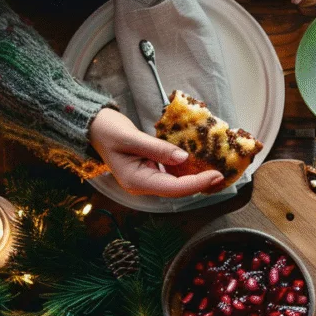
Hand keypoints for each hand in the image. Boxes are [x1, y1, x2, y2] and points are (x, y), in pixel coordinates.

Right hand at [89, 108, 222, 196]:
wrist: (93, 127)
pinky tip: (200, 162)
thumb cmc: (107, 130)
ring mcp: (148, 179)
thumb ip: (158, 148)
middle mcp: (144, 184)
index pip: (174, 188)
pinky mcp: (151, 171)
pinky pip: (173, 173)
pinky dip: (187, 169)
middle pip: (178, 189)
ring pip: (177, 182)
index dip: (197, 183)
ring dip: (196, 177)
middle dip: (200, 183)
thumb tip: (184, 158)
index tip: (216, 175)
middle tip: (222, 173)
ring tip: (216, 168)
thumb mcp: (131, 137)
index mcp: (137, 181)